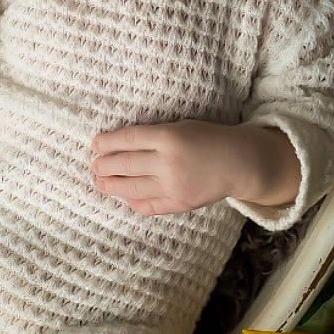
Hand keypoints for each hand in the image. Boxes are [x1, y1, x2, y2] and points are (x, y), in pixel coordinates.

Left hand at [89, 120, 253, 216]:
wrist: (239, 163)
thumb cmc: (209, 139)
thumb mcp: (181, 127)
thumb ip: (153, 137)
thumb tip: (120, 147)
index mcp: (169, 137)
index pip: (128, 139)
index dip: (107, 143)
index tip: (94, 144)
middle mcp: (169, 162)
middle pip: (124, 165)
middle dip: (103, 166)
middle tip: (95, 166)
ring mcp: (173, 186)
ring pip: (130, 188)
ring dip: (111, 185)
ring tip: (101, 182)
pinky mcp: (179, 204)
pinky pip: (147, 206)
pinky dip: (133, 202)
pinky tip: (126, 198)